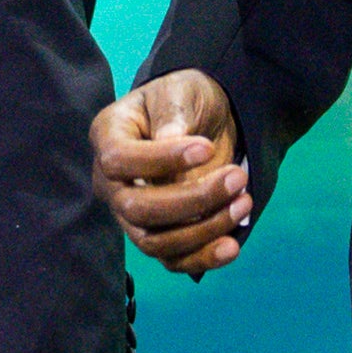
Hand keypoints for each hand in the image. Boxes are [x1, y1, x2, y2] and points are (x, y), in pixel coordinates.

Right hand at [94, 70, 253, 278]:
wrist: (201, 124)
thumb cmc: (183, 102)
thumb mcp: (180, 92)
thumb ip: (174, 114)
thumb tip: (171, 137)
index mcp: (108, 137)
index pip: (119, 160)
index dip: (161, 160)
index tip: (206, 148)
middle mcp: (111, 183)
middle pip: (136, 209)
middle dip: (192, 200)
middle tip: (237, 178)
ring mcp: (130, 215)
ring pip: (154, 242)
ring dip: (203, 230)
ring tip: (243, 203)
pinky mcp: (156, 235)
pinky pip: (172, 260)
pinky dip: (202, 257)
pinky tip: (231, 246)